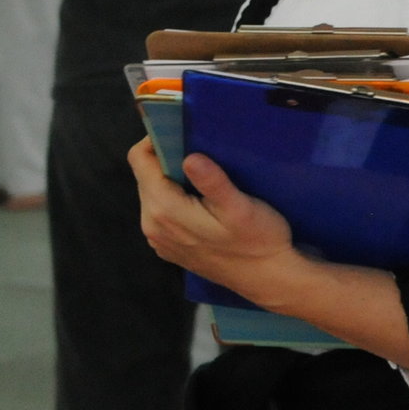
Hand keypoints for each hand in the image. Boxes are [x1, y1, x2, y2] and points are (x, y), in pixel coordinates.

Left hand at [126, 137, 301, 298]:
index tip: (183, 130)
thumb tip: (190, 158)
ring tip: (205, 174)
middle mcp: (152, 225)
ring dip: (172, 179)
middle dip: (166, 159)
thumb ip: (213, 183)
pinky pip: (161, 212)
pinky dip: (175, 199)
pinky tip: (203, 201)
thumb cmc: (259, 240)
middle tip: (201, 149)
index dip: (157, 140)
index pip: (140, 161)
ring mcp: (159, 239)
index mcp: (164, 210)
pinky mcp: (169, 247)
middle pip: (145, 177)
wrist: (268, 279)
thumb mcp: (241, 208)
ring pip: (153, 194)